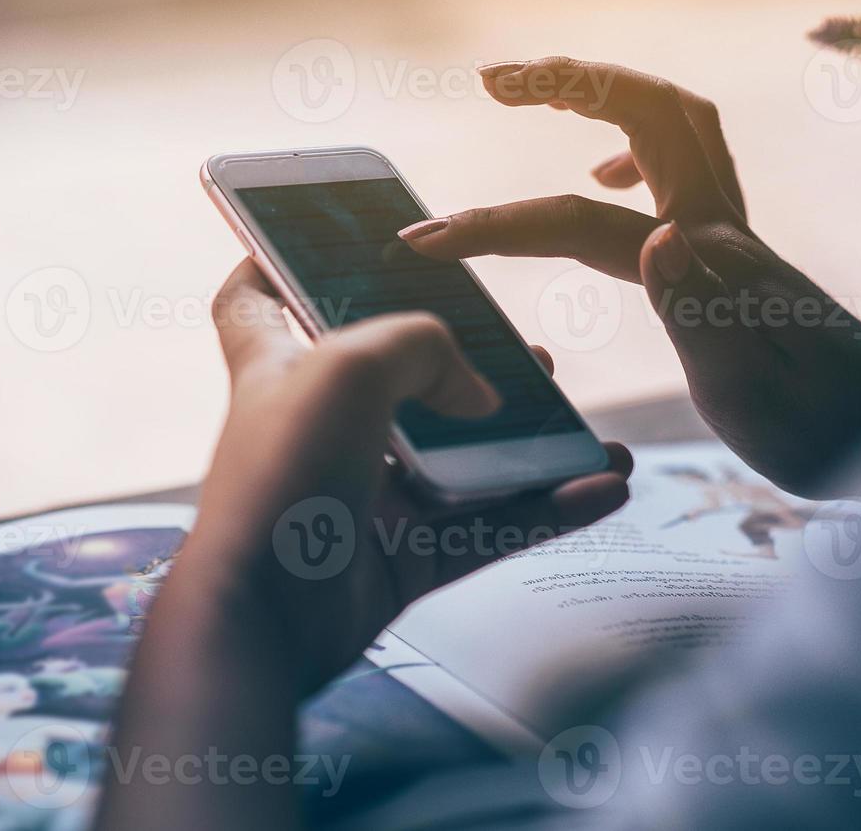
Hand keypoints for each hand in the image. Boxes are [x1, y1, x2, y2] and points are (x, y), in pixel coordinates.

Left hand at [180, 261, 632, 692]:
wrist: (266, 621)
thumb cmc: (279, 481)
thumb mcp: (346, 368)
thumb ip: (423, 347)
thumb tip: (478, 394)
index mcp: (278, 367)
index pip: (257, 299)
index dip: (279, 261)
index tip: (319, 239)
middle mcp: (320, 427)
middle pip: (398, 380)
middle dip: (465, 362)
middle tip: (521, 348)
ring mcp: (362, 497)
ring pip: (458, 460)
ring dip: (526, 441)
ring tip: (582, 422)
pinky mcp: (400, 557)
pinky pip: (489, 525)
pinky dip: (546, 507)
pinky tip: (602, 485)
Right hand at [401, 57, 860, 495]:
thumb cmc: (824, 430)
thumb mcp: (753, 388)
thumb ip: (703, 308)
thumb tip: (657, 234)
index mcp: (704, 260)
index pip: (579, 222)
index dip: (494, 226)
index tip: (421, 243)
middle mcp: (718, 226)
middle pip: (646, 110)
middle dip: (565, 81)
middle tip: (493, 79)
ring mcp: (728, 233)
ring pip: (668, 124)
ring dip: (600, 95)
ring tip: (535, 95)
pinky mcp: (732, 251)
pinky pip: (682, 164)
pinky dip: (634, 144)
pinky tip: (608, 179)